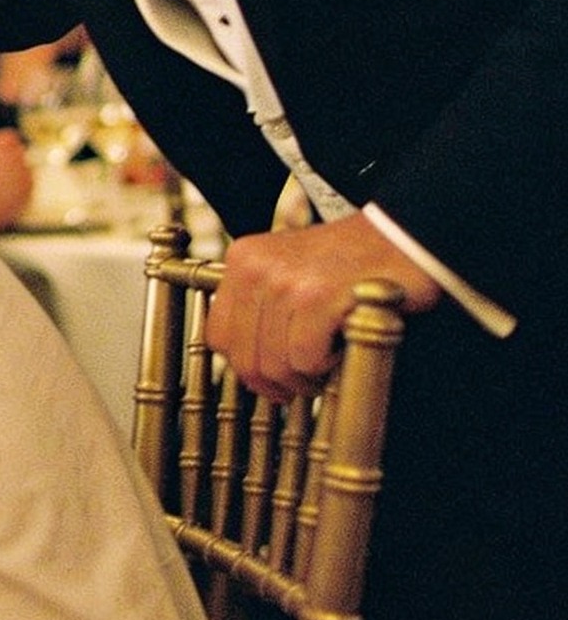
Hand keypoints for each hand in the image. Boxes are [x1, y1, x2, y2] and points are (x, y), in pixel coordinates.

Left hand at [206, 212, 440, 396]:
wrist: (401, 237)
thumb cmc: (350, 261)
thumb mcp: (288, 269)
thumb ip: (260, 306)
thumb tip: (246, 363)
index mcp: (244, 260)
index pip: (219, 337)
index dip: (247, 366)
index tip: (274, 375)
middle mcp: (257, 268)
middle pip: (244, 359)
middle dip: (278, 382)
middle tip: (307, 380)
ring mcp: (286, 282)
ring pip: (274, 365)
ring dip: (306, 377)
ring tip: (330, 360)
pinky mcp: (318, 297)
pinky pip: (305, 360)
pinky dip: (328, 366)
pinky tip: (343, 347)